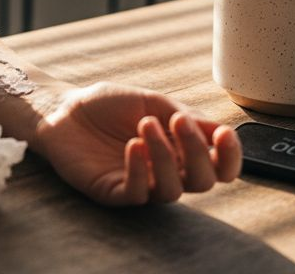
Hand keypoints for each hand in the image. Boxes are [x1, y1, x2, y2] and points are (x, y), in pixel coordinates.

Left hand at [33, 82, 240, 205]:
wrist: (64, 108)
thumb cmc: (109, 105)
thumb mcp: (152, 102)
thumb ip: (186, 116)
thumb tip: (222, 130)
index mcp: (181, 150)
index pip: (220, 167)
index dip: (230, 156)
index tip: (223, 134)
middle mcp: (166, 172)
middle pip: (203, 181)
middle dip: (197, 152)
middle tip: (177, 121)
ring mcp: (141, 184)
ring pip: (173, 191)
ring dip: (166, 157)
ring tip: (146, 126)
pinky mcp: (114, 192)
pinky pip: (138, 193)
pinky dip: (140, 170)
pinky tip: (133, 145)